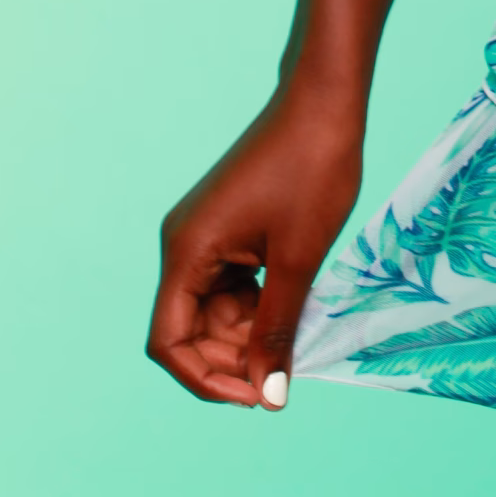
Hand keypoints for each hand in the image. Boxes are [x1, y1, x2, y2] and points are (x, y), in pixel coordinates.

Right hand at [147, 90, 364, 408]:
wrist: (326, 99)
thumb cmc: (313, 170)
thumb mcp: (298, 260)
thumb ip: (277, 330)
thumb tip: (269, 396)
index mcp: (186, 253)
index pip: (169, 343)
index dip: (206, 379)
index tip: (257, 397)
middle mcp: (183, 245)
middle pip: (189, 330)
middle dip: (231, 361)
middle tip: (283, 378)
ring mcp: (204, 235)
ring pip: (212, 311)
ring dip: (246, 337)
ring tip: (292, 349)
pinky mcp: (227, 227)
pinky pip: (229, 285)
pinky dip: (255, 308)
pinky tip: (290, 315)